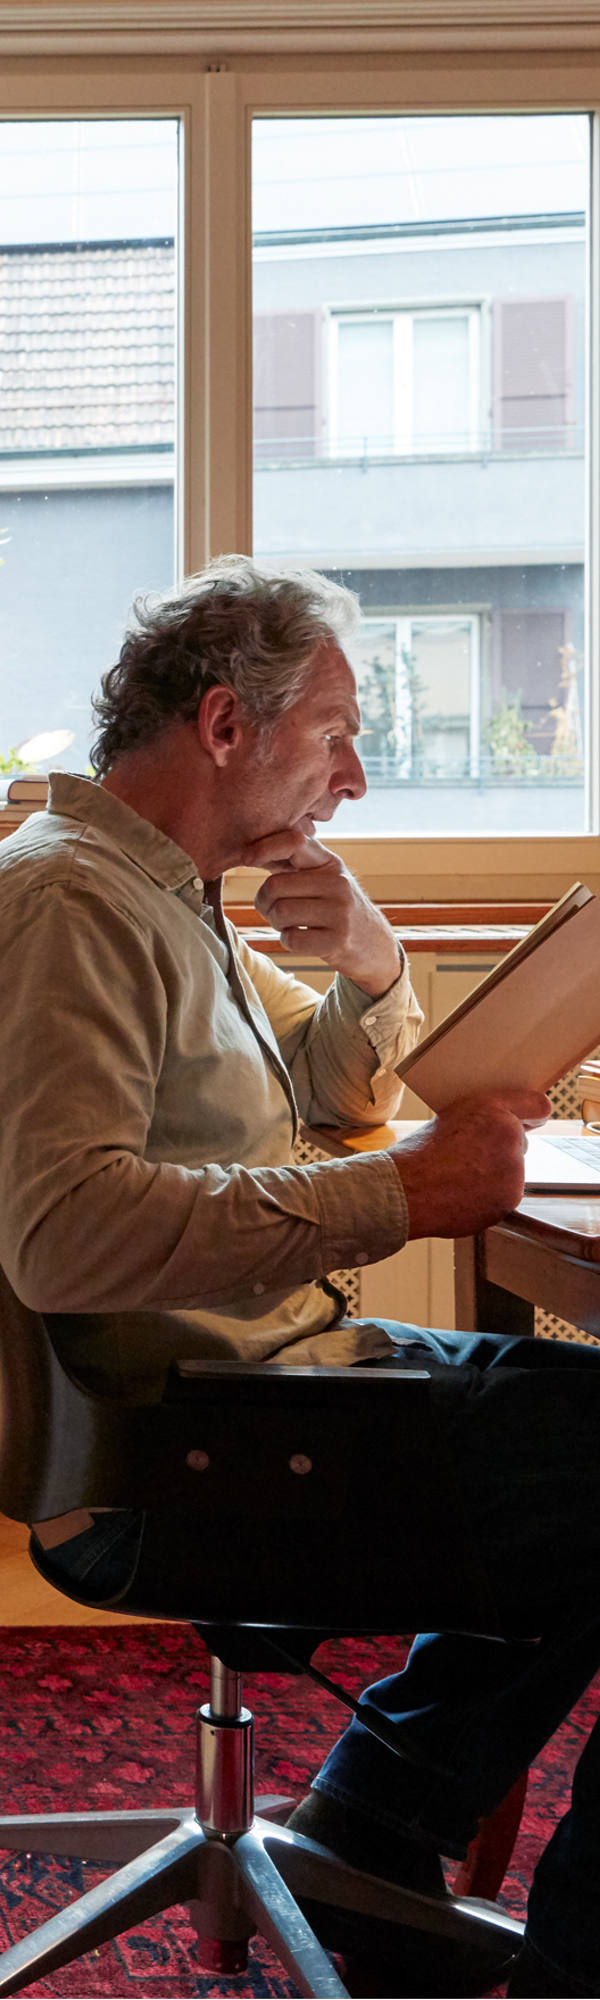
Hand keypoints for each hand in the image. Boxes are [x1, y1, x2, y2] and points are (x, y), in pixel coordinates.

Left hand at [241, 827, 400, 996]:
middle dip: (265, 902)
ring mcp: (340, 912)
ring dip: (276, 923)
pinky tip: (301, 939)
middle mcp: (337, 883)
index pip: (294, 841)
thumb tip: (250, 851)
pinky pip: (291, 940)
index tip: (248, 859)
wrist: (375, 946)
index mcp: (330, 863)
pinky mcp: (338, 941)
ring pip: (280, 913)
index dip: (265, 847)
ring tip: (291, 924)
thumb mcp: (324, 879)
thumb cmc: (336, 909)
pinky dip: (288, 942)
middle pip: (275, 886)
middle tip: (275, 910)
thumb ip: (295, 864)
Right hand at [390, 1089, 550, 1239]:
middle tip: (471, 1158)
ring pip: (512, 1171)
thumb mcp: (450, 1119)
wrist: (405, 1191)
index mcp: (492, 1108)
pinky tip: (463, 1196)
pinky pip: (505, 1196)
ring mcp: (513, 1169)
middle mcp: (509, 1135)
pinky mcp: (510, 1198)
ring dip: (495, 1176)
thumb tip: (497, 1132)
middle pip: (520, 1142)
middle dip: (502, 1150)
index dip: (533, 1114)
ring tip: (460, 1180)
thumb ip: (482, 1121)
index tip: (531, 1121)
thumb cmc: (417, 1156)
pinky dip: (490, 1198)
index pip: (537, 1106)